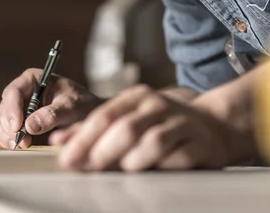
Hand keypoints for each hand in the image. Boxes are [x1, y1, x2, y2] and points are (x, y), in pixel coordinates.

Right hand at [0, 68, 102, 148]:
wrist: (89, 117)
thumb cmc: (82, 105)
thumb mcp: (72, 106)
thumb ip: (52, 114)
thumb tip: (30, 125)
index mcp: (33, 80)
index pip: (14, 91)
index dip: (12, 109)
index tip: (18, 127)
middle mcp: (21, 93)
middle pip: (2, 108)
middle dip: (8, 127)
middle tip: (22, 142)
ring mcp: (17, 109)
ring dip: (3, 135)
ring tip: (19, 146)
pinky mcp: (16, 125)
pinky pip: (0, 132)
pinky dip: (5, 140)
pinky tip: (18, 147)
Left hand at [49, 84, 237, 171]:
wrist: (211, 125)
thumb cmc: (160, 124)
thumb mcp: (126, 120)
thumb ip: (92, 131)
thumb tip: (58, 141)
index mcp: (136, 98)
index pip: (104, 115)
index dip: (83, 138)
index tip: (67, 158)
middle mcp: (157, 106)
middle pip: (125, 128)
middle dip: (104, 149)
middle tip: (89, 166)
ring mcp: (180, 123)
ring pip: (152, 140)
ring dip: (133, 158)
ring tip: (122, 168)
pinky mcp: (199, 143)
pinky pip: (179, 155)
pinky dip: (163, 165)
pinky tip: (153, 172)